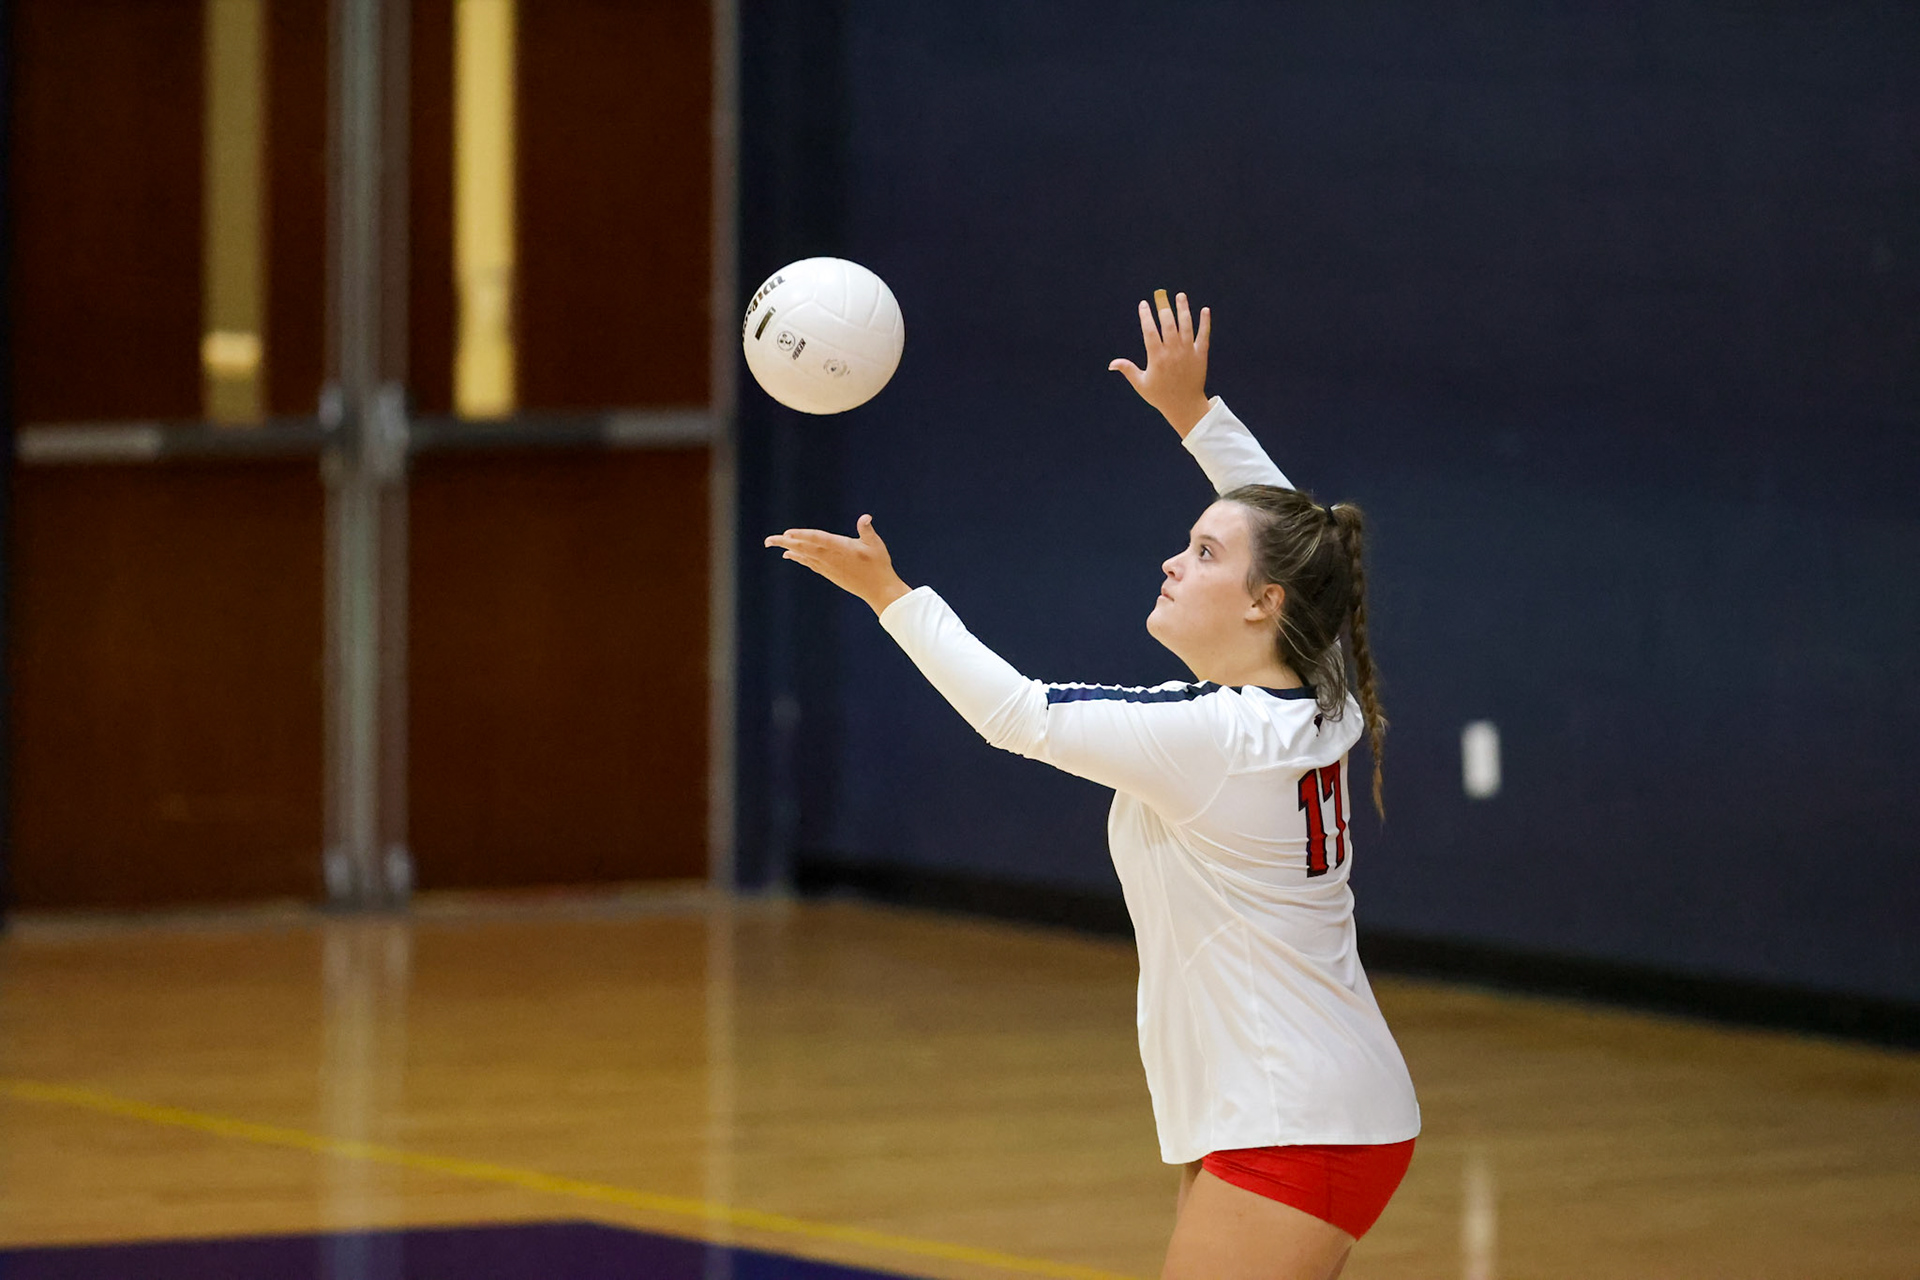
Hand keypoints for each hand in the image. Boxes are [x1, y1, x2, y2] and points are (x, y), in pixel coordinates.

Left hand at [764, 514, 911, 616]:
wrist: (878, 590)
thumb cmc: (879, 565)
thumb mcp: (876, 545)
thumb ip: (867, 530)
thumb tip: (865, 517)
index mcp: (841, 548)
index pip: (818, 539)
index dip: (802, 535)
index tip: (788, 533)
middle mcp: (831, 558)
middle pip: (804, 548)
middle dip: (786, 543)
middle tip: (768, 540)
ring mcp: (828, 567)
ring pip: (804, 556)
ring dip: (788, 549)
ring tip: (774, 543)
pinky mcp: (829, 573)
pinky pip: (809, 563)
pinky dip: (798, 558)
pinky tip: (789, 555)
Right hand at [1109, 290, 1211, 437]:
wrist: (1185, 406)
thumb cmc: (1161, 396)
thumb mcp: (1141, 384)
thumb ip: (1128, 370)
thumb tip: (1111, 364)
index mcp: (1157, 357)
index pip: (1150, 331)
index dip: (1146, 316)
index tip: (1143, 304)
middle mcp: (1173, 352)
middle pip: (1168, 324)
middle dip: (1164, 308)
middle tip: (1161, 295)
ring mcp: (1188, 352)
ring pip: (1186, 326)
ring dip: (1183, 309)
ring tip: (1180, 296)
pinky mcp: (1201, 355)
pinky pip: (1204, 335)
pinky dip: (1205, 323)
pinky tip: (1205, 310)